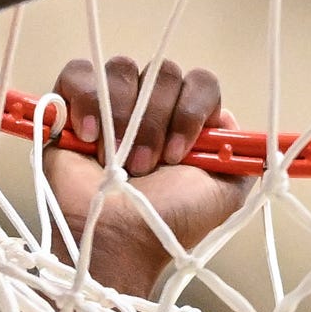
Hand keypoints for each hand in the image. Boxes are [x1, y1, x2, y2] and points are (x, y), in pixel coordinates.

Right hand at [41, 58, 251, 292]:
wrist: (114, 241)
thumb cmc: (166, 224)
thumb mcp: (224, 195)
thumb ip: (241, 157)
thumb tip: (229, 121)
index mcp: (187, 123)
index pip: (200, 83)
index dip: (191, 110)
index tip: (179, 154)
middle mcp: (150, 109)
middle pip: (163, 73)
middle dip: (154, 122)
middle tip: (143, 167)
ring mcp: (109, 106)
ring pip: (122, 69)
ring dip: (120, 116)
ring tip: (111, 161)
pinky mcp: (69, 109)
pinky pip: (79, 74)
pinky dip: (85, 99)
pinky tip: (87, 136)